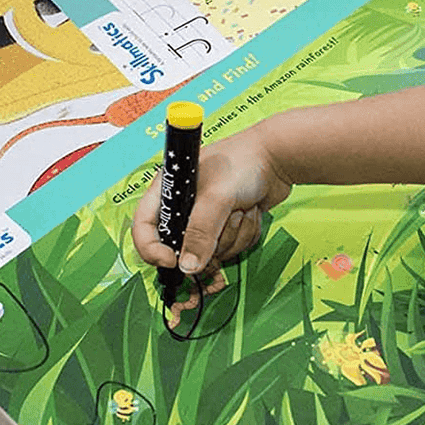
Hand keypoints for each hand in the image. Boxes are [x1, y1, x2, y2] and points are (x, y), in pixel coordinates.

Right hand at [132, 128, 293, 274]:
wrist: (280, 157)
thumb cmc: (243, 163)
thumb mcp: (217, 198)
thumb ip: (200, 233)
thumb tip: (187, 267)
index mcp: (170, 190)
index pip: (144, 225)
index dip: (151, 248)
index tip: (171, 262)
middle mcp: (186, 205)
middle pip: (183, 246)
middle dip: (209, 241)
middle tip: (225, 223)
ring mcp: (209, 217)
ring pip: (213, 251)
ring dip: (233, 234)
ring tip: (242, 207)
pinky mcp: (230, 225)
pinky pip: (233, 247)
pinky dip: (246, 234)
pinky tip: (251, 210)